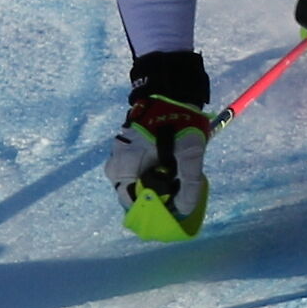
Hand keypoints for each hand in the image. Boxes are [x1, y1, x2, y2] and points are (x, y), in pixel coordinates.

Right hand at [109, 50, 213, 240]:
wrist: (170, 93)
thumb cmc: (177, 119)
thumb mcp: (189, 150)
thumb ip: (189, 181)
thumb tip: (184, 210)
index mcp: (122, 168)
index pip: (135, 206)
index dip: (156, 214)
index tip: (176, 214)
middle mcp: (116, 171)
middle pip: (139, 201)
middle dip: (160, 204)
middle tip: (183, 198)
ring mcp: (122, 166)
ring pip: (142, 192)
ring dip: (161, 194)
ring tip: (180, 185)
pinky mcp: (130, 161)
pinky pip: (142, 182)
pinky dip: (158, 185)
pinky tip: (174, 178)